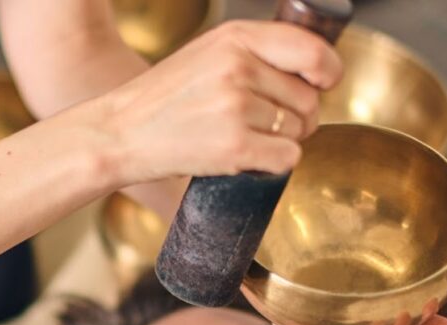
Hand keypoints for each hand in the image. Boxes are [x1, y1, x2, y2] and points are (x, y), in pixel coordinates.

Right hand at [95, 20, 342, 184]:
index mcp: (235, 38)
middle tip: (262, 124)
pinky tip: (244, 158)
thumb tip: (315, 70)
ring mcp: (235, 108)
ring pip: (300, 130)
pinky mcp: (233, 147)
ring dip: (282, 141)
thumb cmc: (164, 99)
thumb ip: (256, 53)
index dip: (328, 72)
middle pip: (310, 98)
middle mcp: (238, 67)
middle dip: (298, 117)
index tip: (323, 83)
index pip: (311, 51)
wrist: (118, 134)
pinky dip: (273, 165)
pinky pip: (287, 159)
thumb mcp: (208, 55)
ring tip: (242, 138)